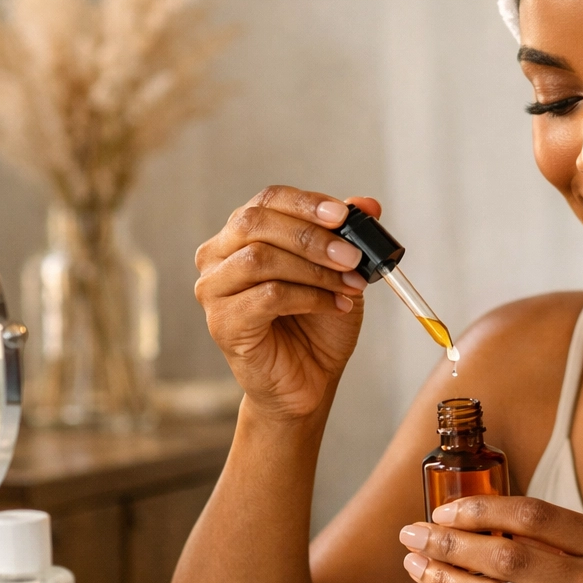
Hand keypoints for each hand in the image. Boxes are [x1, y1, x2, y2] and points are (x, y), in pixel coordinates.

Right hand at [195, 187, 375, 420]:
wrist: (308, 382)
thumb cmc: (317, 325)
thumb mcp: (340, 273)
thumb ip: (348, 236)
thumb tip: (369, 204)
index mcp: (242, 235)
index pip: (267, 200)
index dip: (306, 203)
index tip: (344, 214)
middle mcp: (218, 257)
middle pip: (257, 224)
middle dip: (312, 237)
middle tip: (353, 256)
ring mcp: (214, 290)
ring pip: (260, 259)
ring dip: (314, 270)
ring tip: (350, 286)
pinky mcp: (222, 323)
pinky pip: (267, 296)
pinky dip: (309, 297)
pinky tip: (335, 306)